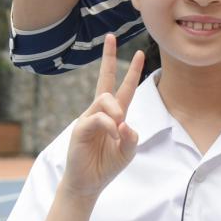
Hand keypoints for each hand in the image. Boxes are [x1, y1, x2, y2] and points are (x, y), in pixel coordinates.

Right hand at [59, 33, 144, 199]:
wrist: (88, 183)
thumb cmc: (107, 165)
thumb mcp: (127, 152)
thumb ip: (132, 137)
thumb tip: (126, 124)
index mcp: (115, 115)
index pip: (124, 88)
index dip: (132, 71)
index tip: (140, 53)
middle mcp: (101, 112)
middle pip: (105, 80)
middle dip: (108, 58)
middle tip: (111, 37)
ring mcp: (89, 118)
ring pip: (105, 100)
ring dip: (116, 111)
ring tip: (119, 130)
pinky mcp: (80, 129)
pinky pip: (97, 118)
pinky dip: (109, 125)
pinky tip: (114, 135)